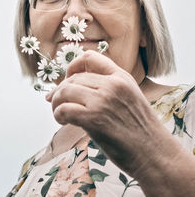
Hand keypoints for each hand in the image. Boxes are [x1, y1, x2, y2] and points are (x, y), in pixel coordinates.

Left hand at [46, 50, 162, 175]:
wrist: (154, 153)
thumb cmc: (140, 129)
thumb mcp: (129, 96)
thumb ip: (108, 87)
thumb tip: (75, 85)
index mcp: (121, 77)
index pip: (90, 57)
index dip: (73, 66)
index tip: (68, 79)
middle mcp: (113, 84)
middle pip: (73, 77)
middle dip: (60, 89)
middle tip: (55, 101)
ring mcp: (103, 100)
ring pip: (65, 90)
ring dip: (56, 102)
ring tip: (59, 112)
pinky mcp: (94, 119)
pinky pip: (64, 109)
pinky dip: (58, 114)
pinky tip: (62, 121)